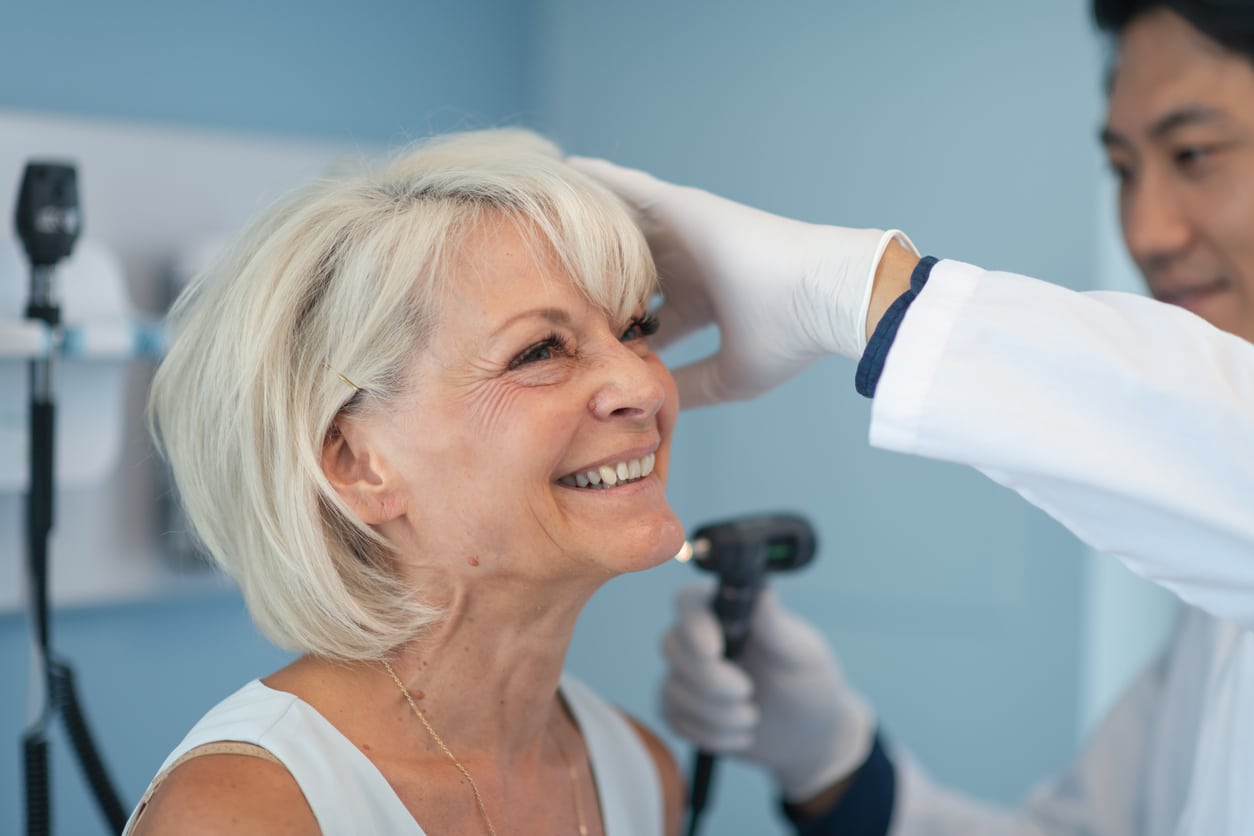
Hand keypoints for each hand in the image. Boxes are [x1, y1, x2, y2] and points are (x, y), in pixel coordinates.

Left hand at [569, 157, 914, 407]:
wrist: (823, 295)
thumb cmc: (788, 337)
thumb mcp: (728, 375)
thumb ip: (688, 386)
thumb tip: (654, 404)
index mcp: (702, 305)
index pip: (644, 317)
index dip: (611, 328)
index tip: (572, 339)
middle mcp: (690, 265)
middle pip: (626, 269)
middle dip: (588, 274)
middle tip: (539, 277)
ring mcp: (687, 233)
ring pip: (623, 229)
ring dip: (586, 226)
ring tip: (539, 218)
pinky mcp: (685, 207)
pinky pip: (630, 189)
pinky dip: (600, 180)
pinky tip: (565, 172)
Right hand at [661, 584, 874, 801]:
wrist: (809, 736)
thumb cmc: (809, 683)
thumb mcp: (802, 655)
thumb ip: (777, 628)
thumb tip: (764, 593)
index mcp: (729, 612)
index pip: (690, 603)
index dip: (694, 625)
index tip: (714, 651)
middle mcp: (701, 638)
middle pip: (671, 646)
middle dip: (708, 679)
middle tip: (747, 691)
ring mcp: (687, 674)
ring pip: (672, 689)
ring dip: (716, 713)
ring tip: (753, 717)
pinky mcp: (682, 709)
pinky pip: (675, 721)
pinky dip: (711, 735)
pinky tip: (741, 735)